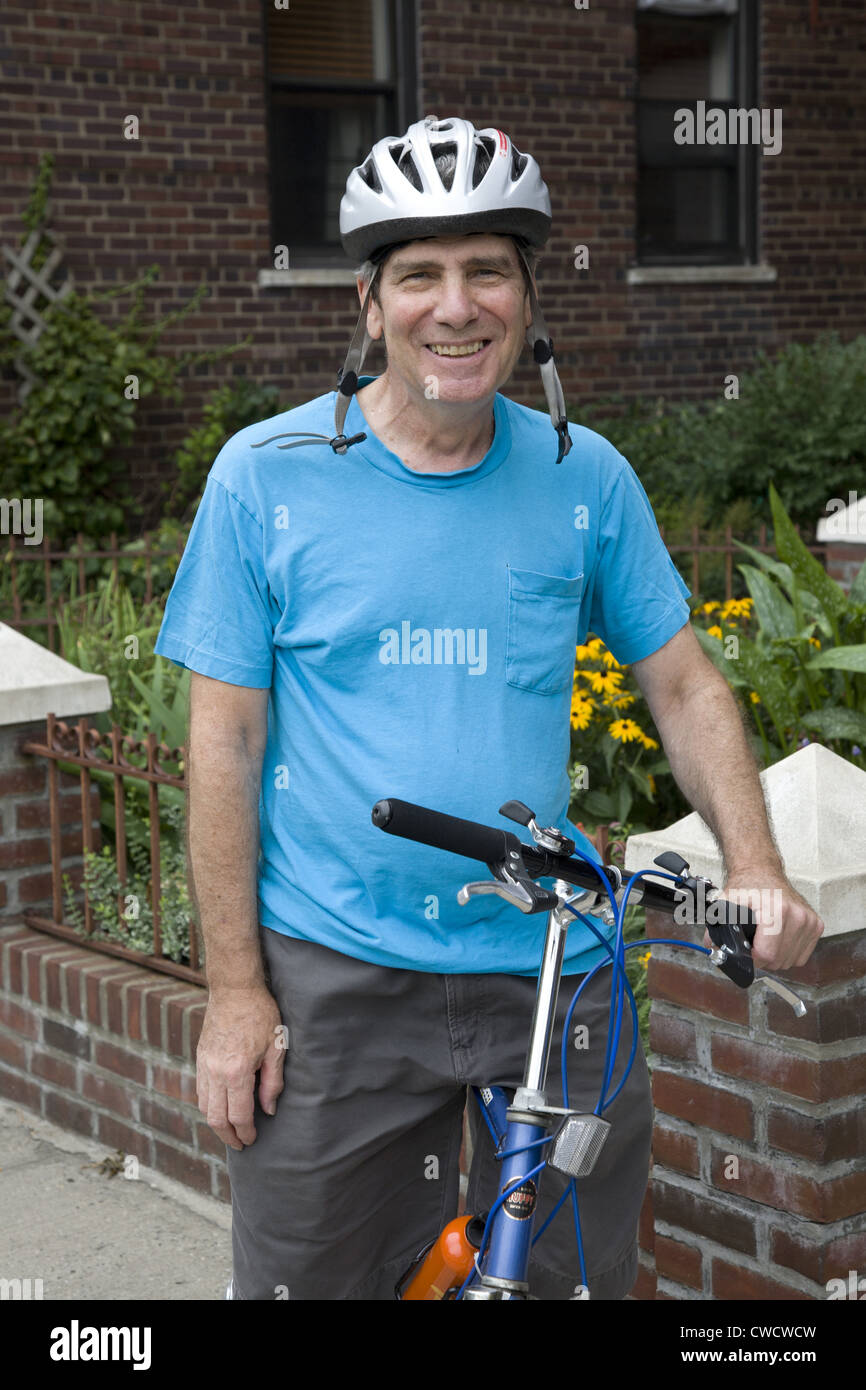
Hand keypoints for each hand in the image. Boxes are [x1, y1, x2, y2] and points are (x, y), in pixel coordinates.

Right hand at [196, 986, 285, 1149]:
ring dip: (216, 1123)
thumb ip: (273, 1082)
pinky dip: (208, 1105)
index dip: (246, 1132)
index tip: (253, 1140)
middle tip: (240, 1145)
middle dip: (228, 1136)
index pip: (239, 1115)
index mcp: (237, 1071)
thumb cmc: (260, 1014)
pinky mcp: (199, 1058)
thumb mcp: (276, 1047)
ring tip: (230, 1130)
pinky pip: (200, 1090)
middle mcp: (215, 1072)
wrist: (234, 988)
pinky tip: (220, 1108)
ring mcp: (204, 1065)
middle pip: (216, 1118)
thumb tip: (268, 1110)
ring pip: (204, 1106)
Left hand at [704, 867, 824, 971]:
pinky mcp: (816, 925)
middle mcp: (798, 915)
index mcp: (777, 910)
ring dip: (776, 958)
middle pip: (779, 960)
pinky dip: (789, 953)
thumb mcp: (727, 902)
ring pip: (791, 961)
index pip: (768, 954)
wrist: (762, 871)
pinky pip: (802, 956)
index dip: (752, 958)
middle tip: (753, 945)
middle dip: (762, 958)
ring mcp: (809, 921)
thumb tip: (712, 947)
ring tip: (765, 941)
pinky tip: (778, 941)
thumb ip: (716, 925)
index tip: (746, 951)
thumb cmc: (747, 886)